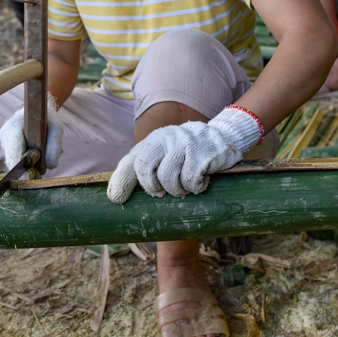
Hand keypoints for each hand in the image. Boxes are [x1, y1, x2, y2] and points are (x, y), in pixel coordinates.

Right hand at [0, 92, 62, 170]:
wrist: (37, 107)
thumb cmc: (48, 116)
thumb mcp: (57, 128)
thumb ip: (55, 146)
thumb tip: (50, 167)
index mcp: (14, 125)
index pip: (14, 150)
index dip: (22, 166)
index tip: (32, 176)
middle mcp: (4, 132)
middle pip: (11, 159)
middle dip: (24, 170)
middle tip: (38, 177)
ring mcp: (3, 138)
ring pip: (11, 161)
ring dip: (24, 167)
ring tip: (38, 169)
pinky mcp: (5, 143)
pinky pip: (13, 158)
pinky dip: (22, 163)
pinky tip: (33, 162)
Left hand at [106, 106, 263, 203]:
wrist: (222, 137)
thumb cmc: (187, 154)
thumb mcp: (163, 156)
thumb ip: (143, 170)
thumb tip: (114, 197)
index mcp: (153, 141)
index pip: (132, 160)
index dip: (122, 180)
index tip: (116, 199)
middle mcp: (166, 137)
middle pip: (145, 167)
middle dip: (152, 187)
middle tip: (161, 194)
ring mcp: (185, 142)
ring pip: (169, 177)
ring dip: (177, 190)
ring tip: (185, 187)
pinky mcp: (203, 151)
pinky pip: (191, 180)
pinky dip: (196, 187)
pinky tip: (201, 180)